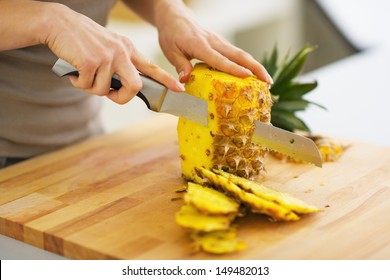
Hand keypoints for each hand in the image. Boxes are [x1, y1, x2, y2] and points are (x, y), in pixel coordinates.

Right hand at [42, 3, 183, 103]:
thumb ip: (119, 65)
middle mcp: (121, 52)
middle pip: (135, 86)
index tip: (179, 89)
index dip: (166, 80)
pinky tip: (73, 71)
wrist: (58, 23)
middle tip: (110, 95)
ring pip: (105, 90)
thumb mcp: (108, 46)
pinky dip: (77, 83)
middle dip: (122, 98)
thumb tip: (120, 89)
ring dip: (90, 87)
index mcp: (127, 48)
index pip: (151, 67)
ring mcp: (107, 56)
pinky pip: (87, 86)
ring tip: (82, 74)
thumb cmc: (83, 39)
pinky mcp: (90, 62)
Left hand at [156, 5, 272, 83]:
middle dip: (255, 68)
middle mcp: (214, 42)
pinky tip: (253, 74)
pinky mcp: (221, 43)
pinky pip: (236, 54)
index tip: (247, 76)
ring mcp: (219, 42)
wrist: (175, 16)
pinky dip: (247, 64)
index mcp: (200, 45)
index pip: (219, 59)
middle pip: (239, 55)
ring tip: (267, 81)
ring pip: (241, 54)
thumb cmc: (171, 34)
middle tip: (268, 82)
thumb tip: (185, 80)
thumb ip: (180, 65)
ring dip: (255, 66)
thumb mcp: (170, 51)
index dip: (233, 68)